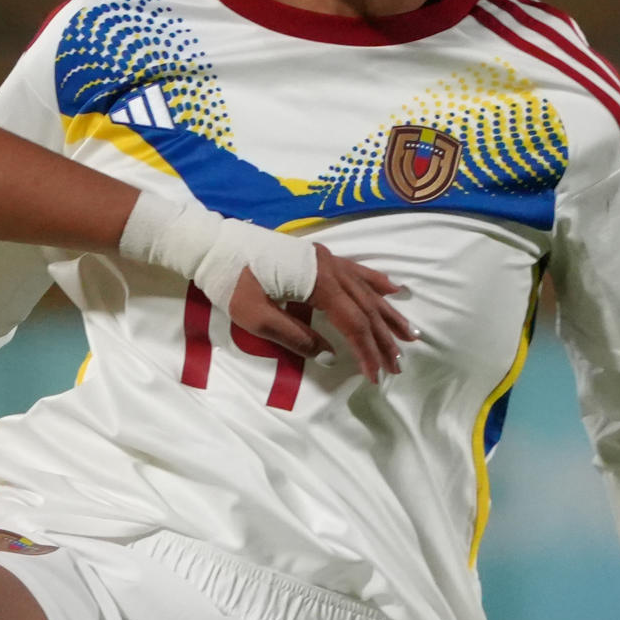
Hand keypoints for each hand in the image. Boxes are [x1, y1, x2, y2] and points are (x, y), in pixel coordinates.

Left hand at [229, 245, 411, 383]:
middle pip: (364, 308)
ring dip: (387, 314)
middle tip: (398, 366)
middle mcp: (328, 266)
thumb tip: (329, 355)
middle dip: (382, 339)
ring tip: (409, 335)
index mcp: (316, 281)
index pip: (352, 323)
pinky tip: (393, 289)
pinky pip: (355, 269)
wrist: (210, 244)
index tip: (375, 376)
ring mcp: (323, 257)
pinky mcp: (315, 254)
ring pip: (365, 289)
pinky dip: (376, 282)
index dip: (366, 351)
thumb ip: (294, 337)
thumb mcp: (255, 317)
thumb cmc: (229, 281)